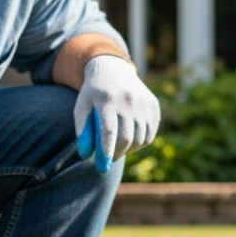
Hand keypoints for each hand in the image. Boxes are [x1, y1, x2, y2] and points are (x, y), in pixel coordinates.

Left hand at [74, 54, 160, 172]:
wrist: (112, 69)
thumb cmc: (93, 95)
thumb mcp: (82, 108)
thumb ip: (83, 130)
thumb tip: (86, 154)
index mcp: (107, 99)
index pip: (108, 131)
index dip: (106, 151)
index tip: (102, 167)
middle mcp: (128, 99)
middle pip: (126, 137)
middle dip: (117, 153)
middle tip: (110, 159)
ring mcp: (143, 102)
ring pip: (140, 138)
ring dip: (129, 149)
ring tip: (119, 147)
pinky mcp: (153, 105)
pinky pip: (150, 133)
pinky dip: (140, 142)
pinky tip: (131, 139)